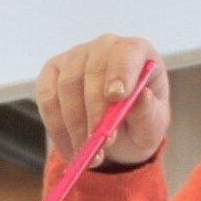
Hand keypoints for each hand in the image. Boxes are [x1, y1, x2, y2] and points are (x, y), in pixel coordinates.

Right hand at [36, 35, 168, 170]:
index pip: (127, 51)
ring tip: (87, 152)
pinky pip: (48, 97)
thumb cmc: (139, 123)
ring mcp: (75, 57)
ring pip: (67, 85)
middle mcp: (105, 48)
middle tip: (99, 140)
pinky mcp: (52, 72)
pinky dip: (57, 127)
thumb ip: (149, 112)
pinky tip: (71, 147)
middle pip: (92, 69)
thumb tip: (143, 96)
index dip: (120, 71)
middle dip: (95, 109)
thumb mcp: (152, 126)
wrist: (119, 136)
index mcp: (137, 52)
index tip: (117, 97)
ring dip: (75, 124)